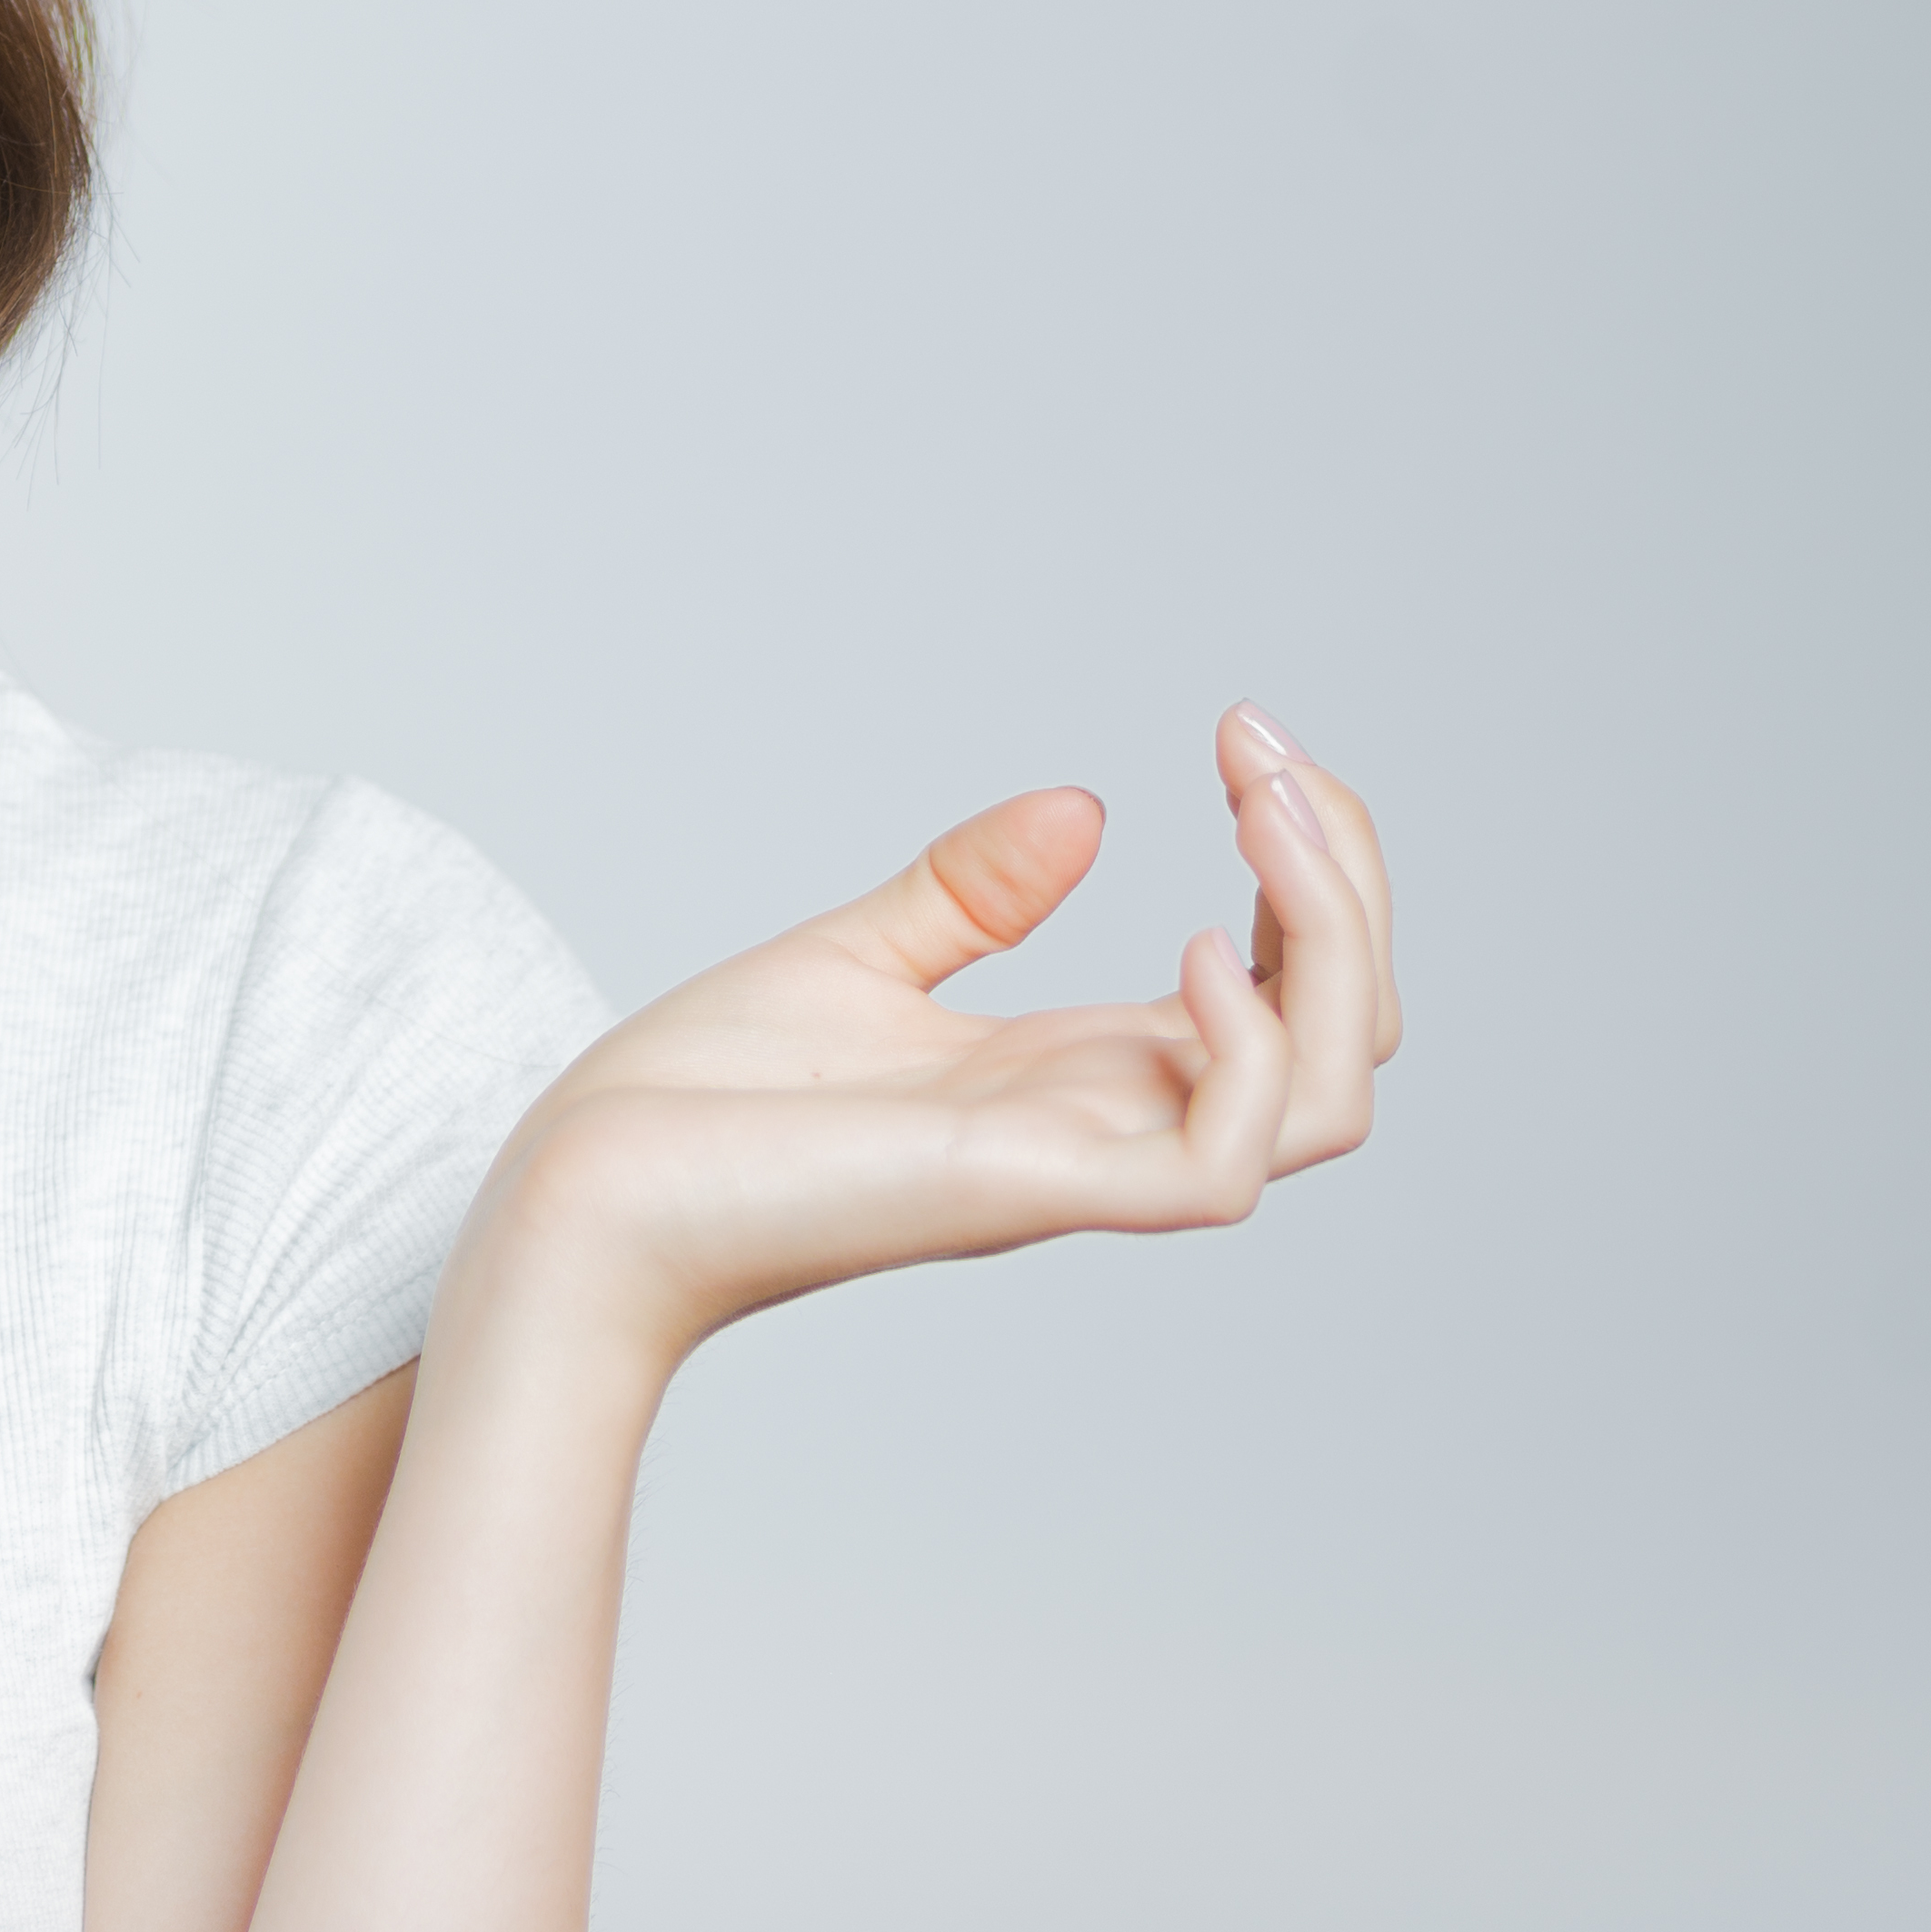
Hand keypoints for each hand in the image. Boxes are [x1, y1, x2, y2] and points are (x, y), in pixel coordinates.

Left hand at [474, 706, 1398, 1367]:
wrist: (582, 1192)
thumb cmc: (694, 1106)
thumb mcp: (853, 960)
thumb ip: (970, 892)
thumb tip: (1085, 805)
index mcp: (1077, 1075)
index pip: (1284, 992)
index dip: (1307, 865)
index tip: (1243, 736)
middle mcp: (1105, 1125)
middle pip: (1342, 1037)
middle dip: (1348, 881)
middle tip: (1265, 751)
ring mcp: (1077, 1167)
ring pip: (1326, 1101)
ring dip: (1335, 943)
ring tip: (1260, 812)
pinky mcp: (1026, 1195)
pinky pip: (1221, 1162)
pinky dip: (1250, 1050)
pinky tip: (1198, 944)